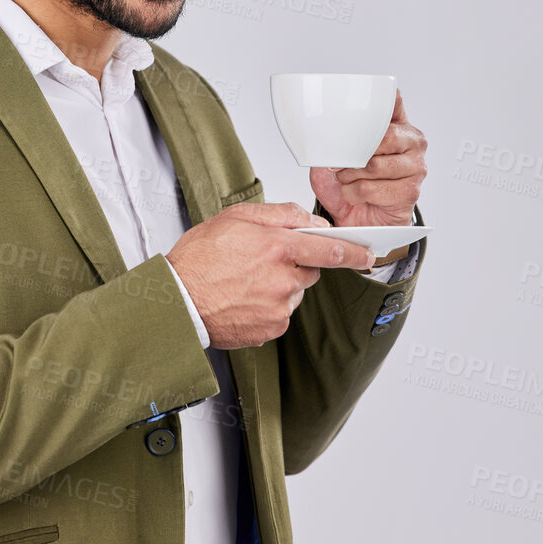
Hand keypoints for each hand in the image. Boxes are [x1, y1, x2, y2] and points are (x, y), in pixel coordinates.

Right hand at [166, 202, 376, 349]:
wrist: (175, 302)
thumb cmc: (198, 259)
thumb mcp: (235, 218)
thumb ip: (279, 214)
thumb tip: (309, 219)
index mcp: (278, 248)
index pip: (330, 249)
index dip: (353, 252)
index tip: (366, 253)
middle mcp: (283, 279)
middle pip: (311, 271)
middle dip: (297, 264)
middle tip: (263, 261)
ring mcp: (279, 307)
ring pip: (295, 292)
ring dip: (281, 285)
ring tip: (246, 282)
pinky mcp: (271, 329)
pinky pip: (282, 314)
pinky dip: (269, 306)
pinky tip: (244, 299)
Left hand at [309, 89, 426, 226]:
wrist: (358, 219)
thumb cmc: (351, 184)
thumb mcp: (337, 155)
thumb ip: (338, 139)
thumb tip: (326, 133)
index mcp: (397, 125)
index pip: (393, 100)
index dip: (379, 101)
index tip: (360, 105)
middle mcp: (413, 142)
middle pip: (384, 136)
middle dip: (354, 153)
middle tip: (341, 164)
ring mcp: (416, 167)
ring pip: (374, 165)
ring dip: (350, 177)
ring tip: (347, 181)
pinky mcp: (411, 191)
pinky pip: (373, 188)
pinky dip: (355, 193)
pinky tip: (356, 195)